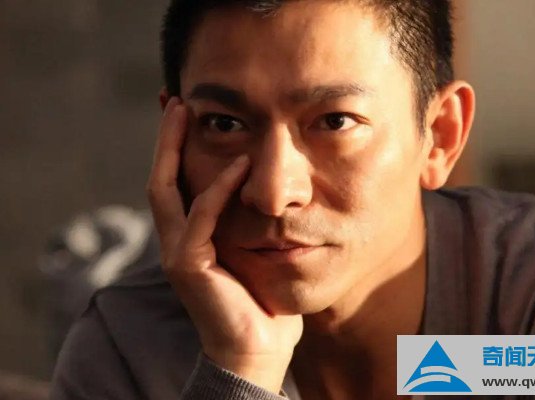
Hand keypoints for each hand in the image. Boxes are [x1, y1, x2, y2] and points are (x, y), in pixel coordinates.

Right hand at [146, 97, 302, 392]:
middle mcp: (175, 240)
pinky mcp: (187, 266)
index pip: (174, 182)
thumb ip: (244, 218)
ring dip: (177, 149)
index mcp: (188, 235)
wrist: (258, 344)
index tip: (185, 112)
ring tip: (190, 113)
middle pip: (160, 178)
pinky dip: (218, 190)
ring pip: (167, 190)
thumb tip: (262, 182)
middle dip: (167, 139)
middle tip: (176, 101)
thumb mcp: (252, 247)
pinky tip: (239, 164)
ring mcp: (176, 253)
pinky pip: (202, 218)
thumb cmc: (261, 296)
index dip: (175, 147)